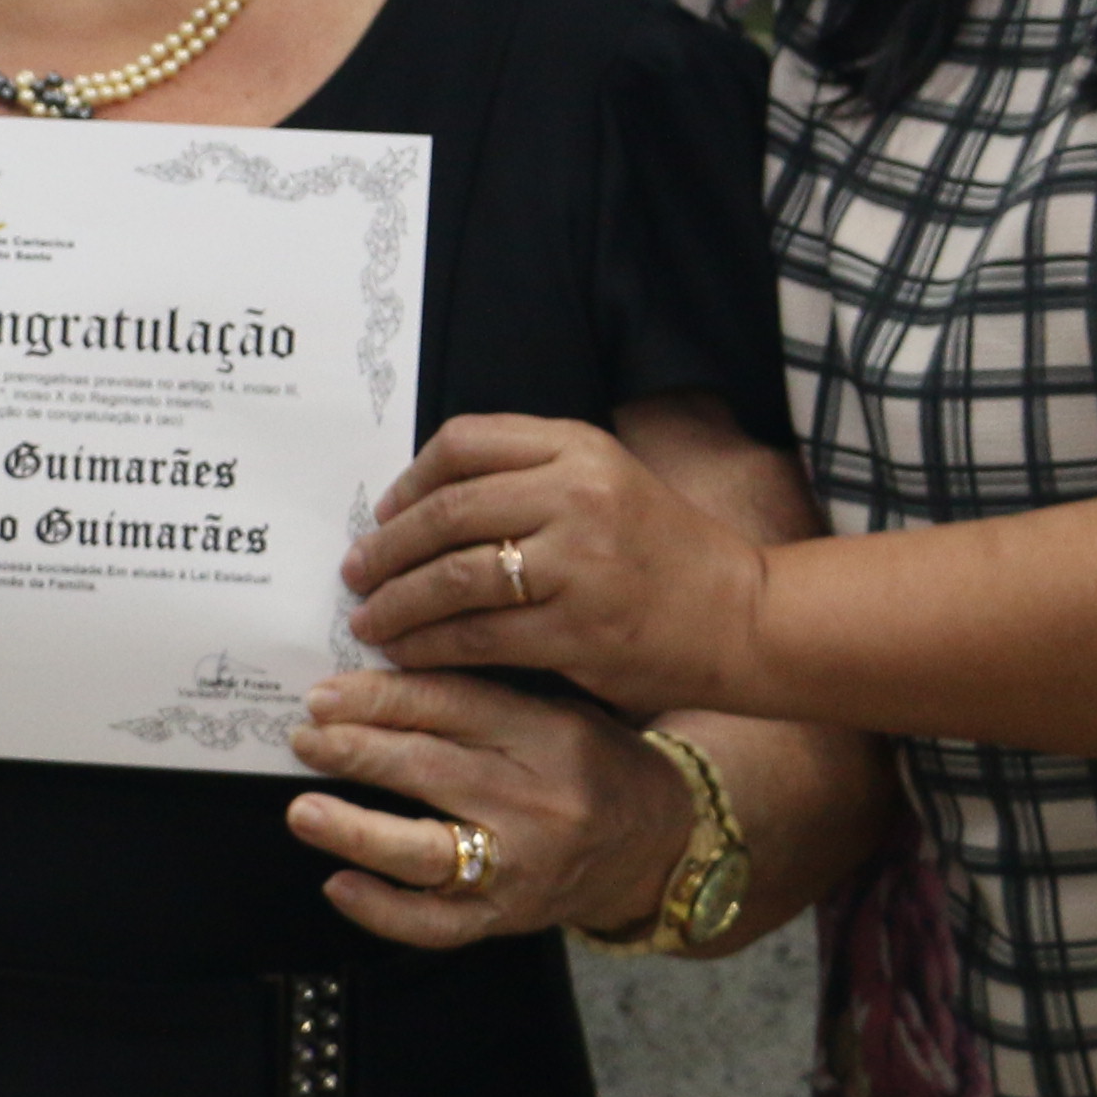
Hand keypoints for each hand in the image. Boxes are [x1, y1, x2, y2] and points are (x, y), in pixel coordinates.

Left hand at [287, 668, 693, 945]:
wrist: (658, 845)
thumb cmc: (594, 767)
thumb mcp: (555, 712)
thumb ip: (479, 699)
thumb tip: (370, 690)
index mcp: (549, 734)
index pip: (451, 706)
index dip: (380, 698)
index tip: (324, 694)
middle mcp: (537, 801)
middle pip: (431, 770)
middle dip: (356, 751)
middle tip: (304, 738)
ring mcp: (523, 867)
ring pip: (427, 851)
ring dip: (357, 831)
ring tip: (305, 812)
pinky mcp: (510, 919)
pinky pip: (437, 923)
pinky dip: (382, 909)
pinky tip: (339, 885)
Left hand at [342, 414, 770, 717]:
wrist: (741, 616)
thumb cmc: (664, 555)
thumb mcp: (607, 483)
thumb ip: (531, 479)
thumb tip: (422, 506)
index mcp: (579, 447)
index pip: (465, 443)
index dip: (409, 481)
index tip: (384, 514)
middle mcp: (578, 494)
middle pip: (447, 510)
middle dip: (387, 547)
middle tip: (355, 572)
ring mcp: (579, 563)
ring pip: (454, 577)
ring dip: (398, 601)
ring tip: (369, 619)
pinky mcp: (578, 630)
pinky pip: (479, 636)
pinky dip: (431, 645)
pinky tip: (408, 653)